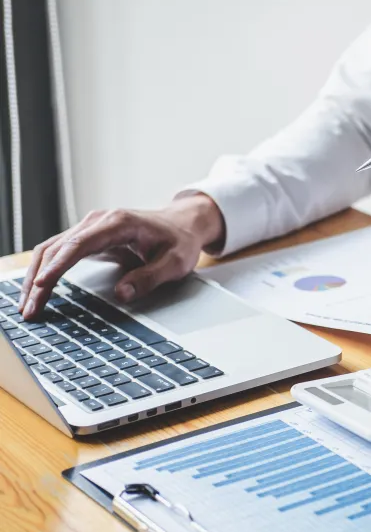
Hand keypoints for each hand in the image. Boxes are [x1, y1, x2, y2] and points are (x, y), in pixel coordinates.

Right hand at [19, 194, 224, 319]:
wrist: (182, 224)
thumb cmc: (179, 241)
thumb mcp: (176, 262)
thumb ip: (150, 277)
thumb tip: (122, 293)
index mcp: (118, 223)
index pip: (79, 245)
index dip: (58, 266)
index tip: (42, 285)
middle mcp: (98, 222)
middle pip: (57, 249)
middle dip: (39, 280)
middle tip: (30, 310)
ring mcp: (90, 228)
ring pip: (51, 250)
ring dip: (36, 277)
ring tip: (27, 307)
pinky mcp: (87, 238)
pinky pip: (58, 253)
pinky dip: (44, 271)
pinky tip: (36, 291)